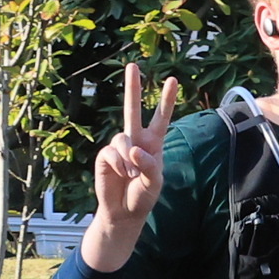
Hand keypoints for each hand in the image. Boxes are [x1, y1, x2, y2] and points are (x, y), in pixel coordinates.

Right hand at [83, 63, 180, 267]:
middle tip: (133, 65)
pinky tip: (122, 174)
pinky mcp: (105, 157)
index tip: (173, 80)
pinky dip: (119, 163)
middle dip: (132, 87)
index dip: (166, 100)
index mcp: (153, 144)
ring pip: (122, 137)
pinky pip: (111, 152)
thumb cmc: (143, 196)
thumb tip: (132, 150)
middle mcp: (135, 141)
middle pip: (132, 109)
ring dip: (128, 157)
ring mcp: (118, 148)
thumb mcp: (155, 182)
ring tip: (132, 174)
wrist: (123, 213)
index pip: (161, 118)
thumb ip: (148, 164)